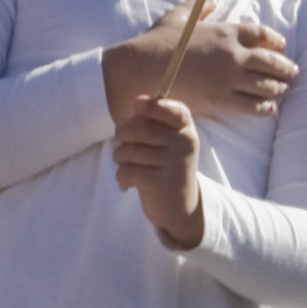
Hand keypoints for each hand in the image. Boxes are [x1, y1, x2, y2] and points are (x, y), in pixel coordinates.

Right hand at [107, 10, 294, 121]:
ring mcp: (228, 78)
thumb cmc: (157, 42)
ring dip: (278, 87)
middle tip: (293, 72)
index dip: (275, 40)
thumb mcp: (178, 16)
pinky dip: (263, 107)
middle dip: (285, 67)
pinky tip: (269, 108)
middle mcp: (233, 54)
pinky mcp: (220, 100)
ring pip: (265, 85)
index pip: (261, 34)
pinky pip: (250, 105)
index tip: (282, 45)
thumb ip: (198, 6)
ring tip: (284, 90)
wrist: (142, 69)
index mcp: (226, 31)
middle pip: (270, 61)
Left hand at [112, 95, 206, 247]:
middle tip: (123, 144)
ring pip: (128, 150)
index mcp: (185, 128)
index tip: (138, 104)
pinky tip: (129, 183)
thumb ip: (154, 121)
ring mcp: (174, 163)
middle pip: (140, 128)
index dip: (153, 106)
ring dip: (120, 158)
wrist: (181, 204)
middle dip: (122, 134)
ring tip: (129, 166)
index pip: (174, 110)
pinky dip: (122, 177)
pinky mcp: (160, 183)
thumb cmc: (166, 164)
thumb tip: (138, 102)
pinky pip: (126, 171)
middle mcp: (184, 143)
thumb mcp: (168, 140)